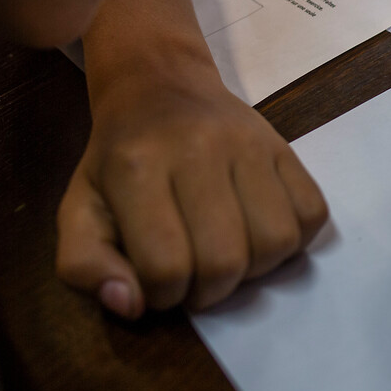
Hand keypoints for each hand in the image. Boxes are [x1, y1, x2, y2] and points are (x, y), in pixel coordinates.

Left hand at [56, 57, 327, 318]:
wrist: (161, 85)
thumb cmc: (118, 159)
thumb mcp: (78, 209)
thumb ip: (85, 266)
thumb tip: (129, 305)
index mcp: (136, 167)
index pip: (165, 267)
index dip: (164, 295)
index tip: (158, 280)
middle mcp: (198, 149)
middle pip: (225, 262)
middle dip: (210, 291)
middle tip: (196, 276)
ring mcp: (249, 143)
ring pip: (276, 241)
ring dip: (256, 269)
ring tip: (232, 254)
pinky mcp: (284, 146)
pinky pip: (312, 213)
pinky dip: (294, 240)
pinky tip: (260, 232)